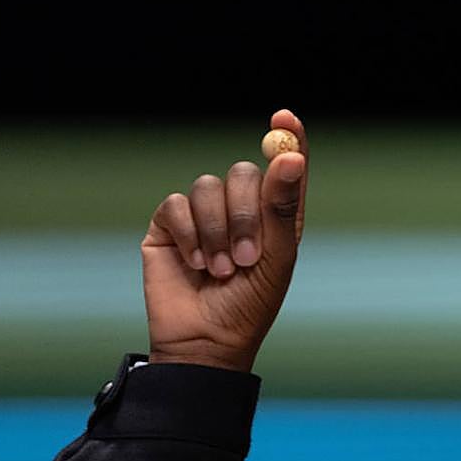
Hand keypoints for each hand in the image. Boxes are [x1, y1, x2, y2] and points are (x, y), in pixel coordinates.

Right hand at [140, 109, 308, 372]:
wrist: (206, 341)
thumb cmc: (250, 307)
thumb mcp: (277, 259)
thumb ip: (282, 208)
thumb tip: (290, 156)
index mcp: (276, 217)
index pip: (284, 167)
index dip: (288, 139)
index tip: (284, 119)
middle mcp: (241, 210)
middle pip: (243, 172)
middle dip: (245, 214)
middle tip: (247, 258)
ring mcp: (203, 216)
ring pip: (207, 186)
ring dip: (217, 231)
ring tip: (220, 270)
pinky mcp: (169, 225)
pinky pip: (177, 203)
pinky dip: (190, 233)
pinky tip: (195, 264)